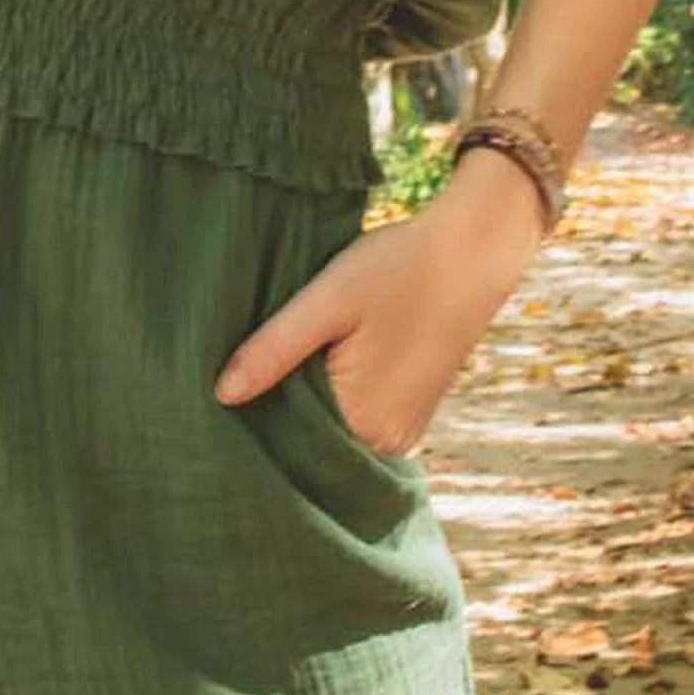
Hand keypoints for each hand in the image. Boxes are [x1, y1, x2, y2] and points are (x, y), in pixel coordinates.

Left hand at [212, 146, 550, 458]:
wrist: (472, 253)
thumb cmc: (397, 268)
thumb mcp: (326, 301)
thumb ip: (273, 350)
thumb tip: (221, 396)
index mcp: (362, 421)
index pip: (284, 435)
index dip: (253, 408)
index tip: (227, 380)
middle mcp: (386, 442)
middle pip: (308, 435)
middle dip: (279, 405)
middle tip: (252, 361)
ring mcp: (403, 433)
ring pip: (331, 426)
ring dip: (307, 399)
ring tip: (294, 356)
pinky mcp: (411, 417)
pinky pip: (356, 419)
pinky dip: (336, 397)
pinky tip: (324, 361)